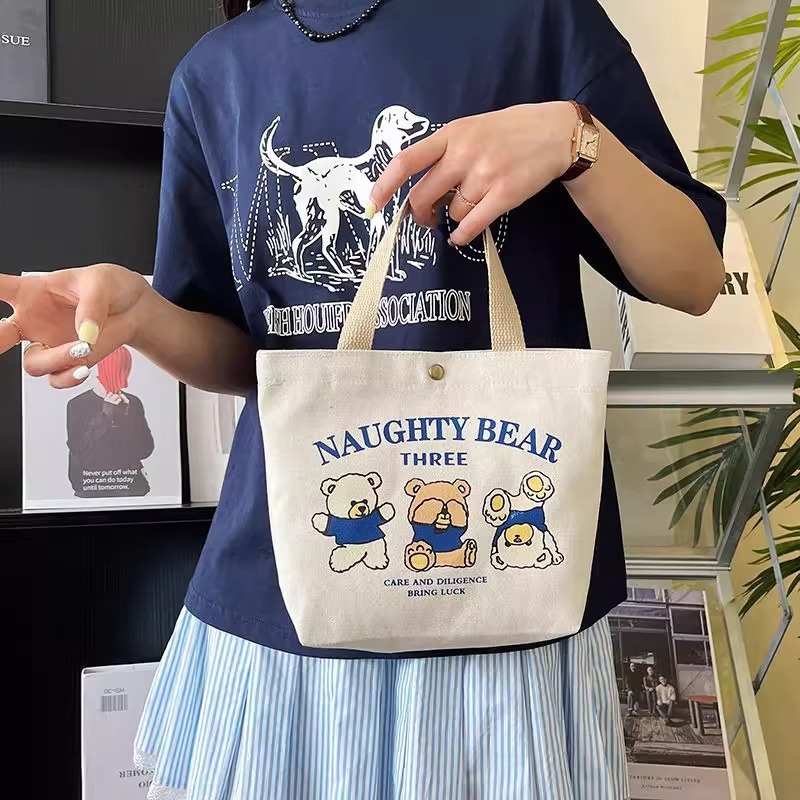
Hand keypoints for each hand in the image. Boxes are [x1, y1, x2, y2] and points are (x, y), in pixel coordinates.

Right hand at [0, 265, 150, 388]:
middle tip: (1, 339)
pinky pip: (56, 378)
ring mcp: (49, 344)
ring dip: (55, 360)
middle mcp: (33, 320)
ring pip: (33, 363)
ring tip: (82, 347)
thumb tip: (85, 332)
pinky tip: (82, 368)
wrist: (135, 309)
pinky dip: (68, 377)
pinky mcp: (68, 362)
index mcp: (32, 292)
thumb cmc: (111, 288)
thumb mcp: (101, 283)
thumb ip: (91, 304)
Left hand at [370, 102, 576, 245]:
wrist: (555, 134)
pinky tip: (461, 236)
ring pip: (451, 212)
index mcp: (451, 133)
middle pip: (423, 195)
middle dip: (419, 214)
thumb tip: (419, 188)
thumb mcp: (472, 128)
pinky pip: (471, 225)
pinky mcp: (503, 195)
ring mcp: (484, 175)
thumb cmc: (509, 132)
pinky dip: (462, 235)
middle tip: (425, 218)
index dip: (385, 185)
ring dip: (454, 216)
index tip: (372, 204)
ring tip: (469, 205)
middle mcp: (464, 154)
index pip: (407, 161)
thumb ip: (445, 152)